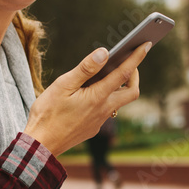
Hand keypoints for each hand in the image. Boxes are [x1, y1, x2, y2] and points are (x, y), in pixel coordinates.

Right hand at [24, 42, 148, 156]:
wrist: (41, 145)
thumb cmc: (48, 114)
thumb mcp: (63, 85)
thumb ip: (85, 68)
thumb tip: (105, 52)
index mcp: (98, 97)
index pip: (124, 73)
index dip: (136, 57)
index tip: (147, 44)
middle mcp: (104, 110)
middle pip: (131, 92)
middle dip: (134, 74)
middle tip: (128, 61)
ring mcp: (100, 121)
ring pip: (118, 102)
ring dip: (119, 87)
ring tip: (109, 73)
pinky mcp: (93, 128)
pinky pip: (105, 111)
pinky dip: (105, 98)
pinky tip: (92, 93)